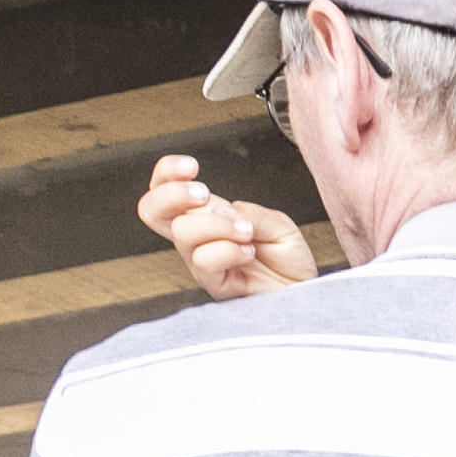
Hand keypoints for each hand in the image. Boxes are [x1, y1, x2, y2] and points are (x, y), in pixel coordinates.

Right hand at [140, 154, 320, 298]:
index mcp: (206, 216)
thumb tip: (222, 212)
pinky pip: (204, 260)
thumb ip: (248, 212)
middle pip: (151, 211)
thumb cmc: (288, 258)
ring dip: (218, 225)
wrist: (304, 290)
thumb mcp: (275, 222)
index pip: (164, 190)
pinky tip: (249, 251)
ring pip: (183, 233)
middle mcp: (198, 238)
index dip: (166, 173)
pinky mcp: (214, 285)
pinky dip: (229, 249)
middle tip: (204, 194)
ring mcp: (202, 262)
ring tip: (247, 232)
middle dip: (173, 193)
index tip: (191, 166)